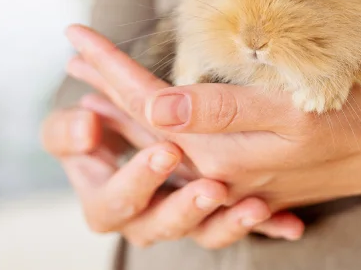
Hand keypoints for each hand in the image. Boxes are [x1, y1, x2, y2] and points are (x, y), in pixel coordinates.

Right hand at [42, 101, 304, 247]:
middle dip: (184, 206)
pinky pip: (240, 226)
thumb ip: (67, 132)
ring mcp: (181, 219)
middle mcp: (144, 218)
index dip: (136, 181)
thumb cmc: (94, 134)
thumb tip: (85, 126)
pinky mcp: (213, 216)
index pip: (113, 203)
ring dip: (228, 223)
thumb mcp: (73, 130)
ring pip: (204, 233)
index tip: (166, 150)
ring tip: (253, 205)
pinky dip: (267, 225)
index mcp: (105, 201)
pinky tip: (293, 223)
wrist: (130, 142)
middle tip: (210, 185)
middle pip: (160, 226)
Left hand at [65, 25, 360, 209]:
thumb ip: (220, 111)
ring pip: (166, 134)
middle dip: (107, 84)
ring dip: (130, 106)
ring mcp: (232, 171)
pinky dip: (164, 125)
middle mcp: (217, 167)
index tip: (73, 34)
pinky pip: (193, 145)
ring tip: (98, 86)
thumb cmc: (353, 120)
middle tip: (74, 54)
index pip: (146, 100)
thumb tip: (153, 110)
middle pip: (146, 119)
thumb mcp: (290, 111)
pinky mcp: (249, 169)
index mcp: (218, 150)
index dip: (108, 64)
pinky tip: (156, 117)